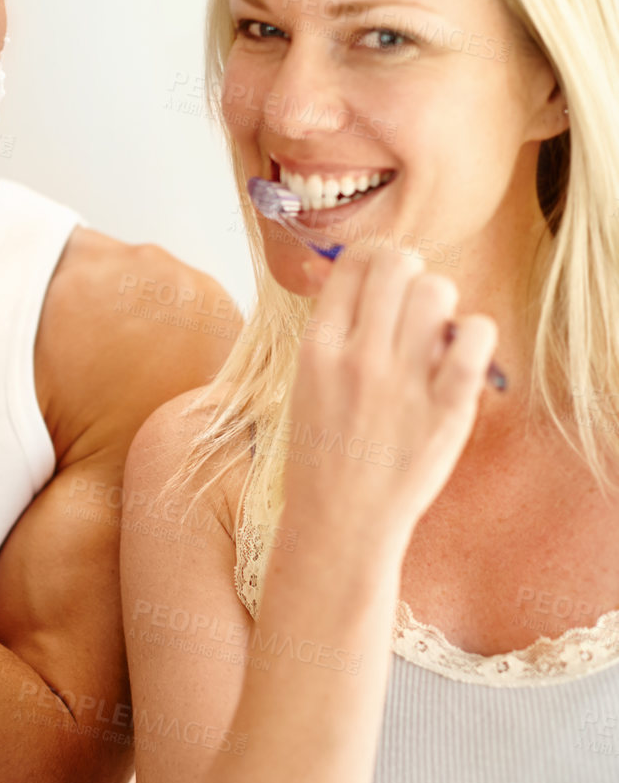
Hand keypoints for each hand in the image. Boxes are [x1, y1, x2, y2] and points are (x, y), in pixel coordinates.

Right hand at [283, 249, 498, 539]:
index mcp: (317, 348)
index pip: (353, 263)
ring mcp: (404, 384)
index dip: (373, 258)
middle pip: (397, 264)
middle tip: (410, 303)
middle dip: (409, 272)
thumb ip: (331, 328)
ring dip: (440, 302)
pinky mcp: (447, 410)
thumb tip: (339, 267)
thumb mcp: (306, 382)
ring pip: (437, 290)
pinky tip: (461, 353)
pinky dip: (474, 333)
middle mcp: (359, 358)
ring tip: (432, 334)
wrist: (341, 524)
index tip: (381, 276)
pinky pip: (475, 336)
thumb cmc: (323, 453)